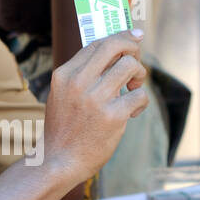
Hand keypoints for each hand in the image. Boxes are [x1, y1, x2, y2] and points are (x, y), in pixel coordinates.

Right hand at [42, 30, 147, 184]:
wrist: (59, 161)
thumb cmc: (64, 129)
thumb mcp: (62, 95)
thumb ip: (82, 75)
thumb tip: (114, 53)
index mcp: (64, 74)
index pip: (97, 43)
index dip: (119, 38)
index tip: (133, 39)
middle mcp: (78, 83)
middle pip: (114, 46)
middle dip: (133, 48)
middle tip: (136, 61)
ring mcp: (96, 99)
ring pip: (130, 66)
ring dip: (139, 74)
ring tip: (134, 88)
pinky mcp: (113, 117)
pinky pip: (139, 95)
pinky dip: (141, 102)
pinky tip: (133, 112)